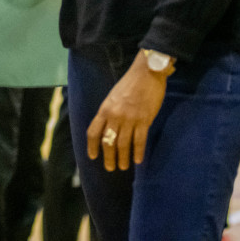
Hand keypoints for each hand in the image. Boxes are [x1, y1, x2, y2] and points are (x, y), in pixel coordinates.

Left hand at [86, 55, 168, 170]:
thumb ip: (109, 112)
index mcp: (105, 109)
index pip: (94, 132)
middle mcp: (115, 116)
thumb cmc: (129, 83)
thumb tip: (108, 128)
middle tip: (110, 167)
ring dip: (123, 158)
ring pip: (123, 144)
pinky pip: (140, 140)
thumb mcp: (112, 96)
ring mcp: (130, 119)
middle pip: (108, 141)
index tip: (93, 157)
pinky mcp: (144, 120)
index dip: (92, 146)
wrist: (146, 72)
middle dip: (108, 157)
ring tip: (123, 167)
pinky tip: (138, 160)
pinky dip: (138, 152)